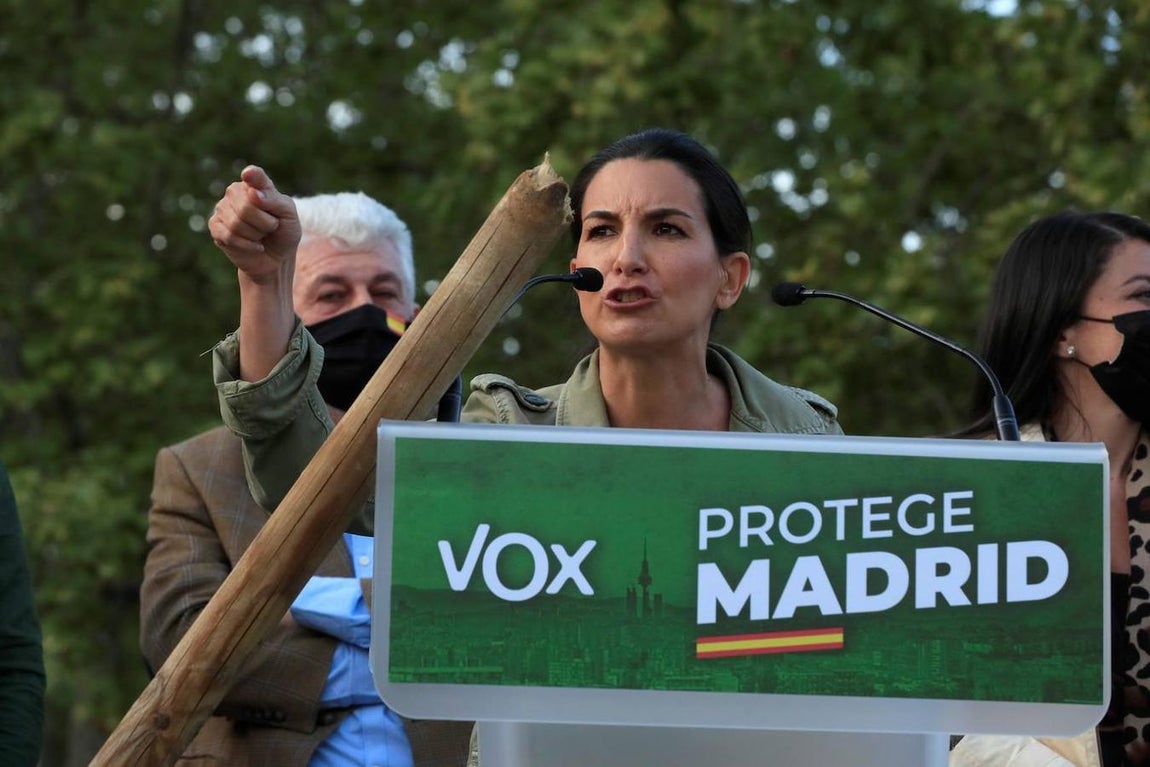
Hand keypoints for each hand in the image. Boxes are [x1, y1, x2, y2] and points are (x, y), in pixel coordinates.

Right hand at [208, 165, 301, 283]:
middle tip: (270, 227)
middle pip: (246, 207)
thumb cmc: (283, 233)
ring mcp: (222, 208)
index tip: (249, 175)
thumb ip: (274, 200)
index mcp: (256, 184)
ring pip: (237, 223)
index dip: (252, 176)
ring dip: (256, 235)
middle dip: (265, 223)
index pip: (254, 176)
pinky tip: (255, 246)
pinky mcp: (215, 227)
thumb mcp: (289, 215)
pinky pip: (229, 236)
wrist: (276, 259)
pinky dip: (247, 245)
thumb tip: (253, 193)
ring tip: (261, 235)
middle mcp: (235, 192)